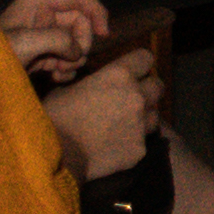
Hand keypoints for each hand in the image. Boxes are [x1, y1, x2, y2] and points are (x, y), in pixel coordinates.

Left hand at [1, 0, 111, 77]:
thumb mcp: (26, 42)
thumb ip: (58, 39)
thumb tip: (77, 50)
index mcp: (37, 2)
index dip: (96, 11)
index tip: (104, 34)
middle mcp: (42, 15)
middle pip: (81, 22)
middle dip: (80, 43)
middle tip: (69, 62)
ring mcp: (43, 35)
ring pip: (76, 42)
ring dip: (73, 59)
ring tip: (57, 72)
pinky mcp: (42, 54)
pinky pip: (67, 57)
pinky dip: (67, 69)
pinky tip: (55, 78)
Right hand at [40, 48, 164, 178]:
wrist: (56, 154)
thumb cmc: (55, 115)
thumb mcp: (68, 87)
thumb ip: (91, 82)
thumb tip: (94, 83)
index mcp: (119, 75)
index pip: (145, 58)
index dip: (138, 65)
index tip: (132, 71)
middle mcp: (137, 96)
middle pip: (158, 87)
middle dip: (147, 90)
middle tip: (131, 99)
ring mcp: (141, 125)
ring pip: (154, 116)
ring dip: (144, 118)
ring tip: (125, 125)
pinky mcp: (140, 150)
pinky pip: (143, 142)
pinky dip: (132, 143)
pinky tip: (116, 147)